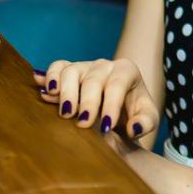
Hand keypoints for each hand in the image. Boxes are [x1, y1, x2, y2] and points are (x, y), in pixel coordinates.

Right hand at [33, 57, 160, 146]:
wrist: (119, 111)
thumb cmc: (134, 113)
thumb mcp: (147, 119)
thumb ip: (146, 123)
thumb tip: (133, 128)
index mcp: (127, 71)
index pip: (118, 84)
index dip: (111, 105)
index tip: (106, 127)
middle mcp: (105, 65)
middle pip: (93, 79)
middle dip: (88, 102)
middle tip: (83, 124)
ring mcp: (85, 66)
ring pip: (71, 71)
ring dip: (66, 92)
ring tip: (66, 113)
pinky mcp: (68, 70)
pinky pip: (56, 67)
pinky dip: (49, 77)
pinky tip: (45, 92)